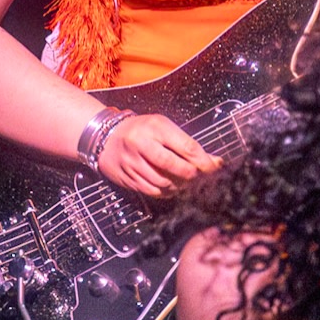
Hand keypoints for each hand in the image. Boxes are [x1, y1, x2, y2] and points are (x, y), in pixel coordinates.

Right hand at [95, 112, 221, 196]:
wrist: (106, 137)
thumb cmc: (141, 130)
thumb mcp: (162, 127)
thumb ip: (186, 144)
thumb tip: (214, 161)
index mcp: (155, 127)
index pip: (186, 146)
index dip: (203, 160)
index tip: (214, 168)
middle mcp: (141, 143)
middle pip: (173, 166)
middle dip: (190, 175)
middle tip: (198, 177)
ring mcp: (132, 162)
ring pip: (162, 181)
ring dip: (179, 186)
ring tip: (185, 183)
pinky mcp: (125, 177)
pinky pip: (151, 190)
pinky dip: (165, 192)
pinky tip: (171, 188)